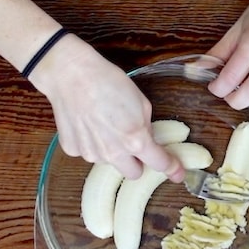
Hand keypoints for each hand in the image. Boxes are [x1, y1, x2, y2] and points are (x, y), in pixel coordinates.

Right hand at [27, 35, 182, 181]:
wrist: (71, 75)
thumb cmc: (109, 82)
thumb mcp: (141, 102)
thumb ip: (146, 127)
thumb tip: (147, 140)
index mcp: (135, 140)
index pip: (159, 163)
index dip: (171, 169)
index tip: (177, 174)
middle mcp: (113, 153)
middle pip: (133, 174)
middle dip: (137, 163)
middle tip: (134, 144)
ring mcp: (91, 154)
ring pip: (109, 162)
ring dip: (112, 151)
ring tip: (104, 123)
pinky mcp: (72, 150)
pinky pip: (88, 152)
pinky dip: (91, 143)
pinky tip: (87, 123)